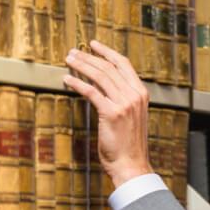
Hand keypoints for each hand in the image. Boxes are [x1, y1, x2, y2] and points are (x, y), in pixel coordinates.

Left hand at [63, 40, 152, 187]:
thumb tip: (105, 88)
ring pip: (100, 76)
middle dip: (89, 57)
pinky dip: (77, 83)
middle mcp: (134, 96)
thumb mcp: (132, 117)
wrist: (131, 164)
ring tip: (69, 61)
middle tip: (73, 53)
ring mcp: (124, 104)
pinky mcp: (111, 113)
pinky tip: (68, 79)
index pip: (124, 65)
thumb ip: (123, 101)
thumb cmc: (129, 145)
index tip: (93, 45)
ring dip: (81, 66)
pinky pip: (91, 92)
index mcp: (141, 94)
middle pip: (109, 67)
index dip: (107, 52)